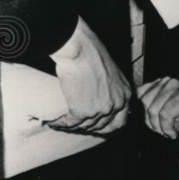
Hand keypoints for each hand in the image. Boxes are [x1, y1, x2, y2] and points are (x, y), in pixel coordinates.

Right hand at [45, 16, 130, 134]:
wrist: (80, 50)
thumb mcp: (112, 73)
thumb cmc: (92, 54)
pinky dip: (60, 124)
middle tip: (78, 127)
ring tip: (62, 123)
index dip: (108, 127)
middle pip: (103, 127)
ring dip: (72, 127)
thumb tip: (102, 98)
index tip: (98, 128)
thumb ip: (112, 89)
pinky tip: (53, 122)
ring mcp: (100, 110)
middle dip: (89, 129)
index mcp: (125, 95)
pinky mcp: (82, 112)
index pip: (120, 121)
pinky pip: (70, 123)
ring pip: (85, 127)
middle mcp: (116, 105)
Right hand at [138, 77, 178, 139]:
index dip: (167, 128)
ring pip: (144, 103)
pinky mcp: (153, 84)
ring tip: (161, 126)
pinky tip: (155, 118)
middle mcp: (174, 83)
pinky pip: (140, 96)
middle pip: (153, 109)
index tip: (174, 135)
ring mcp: (162, 82)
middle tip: (167, 132)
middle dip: (158, 126)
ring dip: (151, 120)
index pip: (165, 113)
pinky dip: (144, 110)